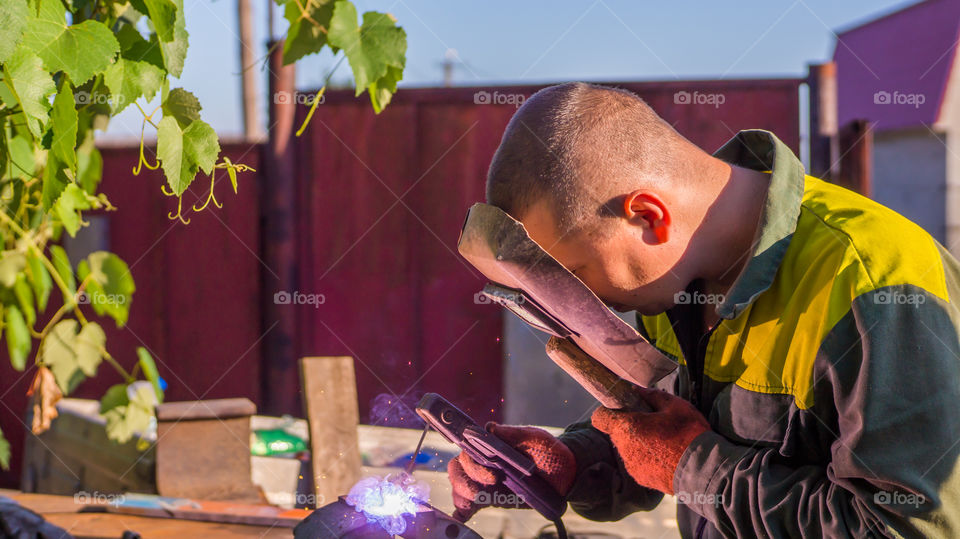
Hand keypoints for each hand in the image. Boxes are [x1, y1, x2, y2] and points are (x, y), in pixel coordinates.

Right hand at [447, 422, 575, 520]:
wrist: (566, 474)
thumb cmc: (549, 452)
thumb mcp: (535, 438)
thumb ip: (512, 434)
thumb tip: (490, 427)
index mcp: (490, 447)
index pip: (466, 451)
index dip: (471, 461)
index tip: (491, 468)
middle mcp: (483, 464)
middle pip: (458, 471)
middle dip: (467, 479)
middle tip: (492, 482)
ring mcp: (486, 483)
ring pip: (460, 488)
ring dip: (464, 495)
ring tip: (480, 499)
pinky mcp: (492, 499)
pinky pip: (470, 507)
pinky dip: (461, 513)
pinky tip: (462, 519)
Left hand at [592, 387, 709, 494]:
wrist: (704, 470)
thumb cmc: (689, 433)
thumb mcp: (675, 405)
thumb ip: (651, 395)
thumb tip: (636, 389)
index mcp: (628, 427)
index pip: (600, 418)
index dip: (609, 411)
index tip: (623, 409)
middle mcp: (624, 449)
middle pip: (616, 433)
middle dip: (629, 426)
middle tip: (651, 423)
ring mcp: (632, 466)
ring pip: (627, 448)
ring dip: (638, 443)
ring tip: (662, 440)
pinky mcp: (641, 479)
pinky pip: (637, 463)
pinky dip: (646, 458)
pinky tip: (666, 455)